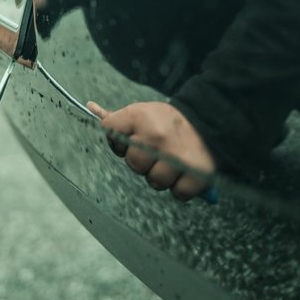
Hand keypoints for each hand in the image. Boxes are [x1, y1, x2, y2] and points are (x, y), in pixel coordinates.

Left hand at [87, 101, 214, 200]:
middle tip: (157, 151)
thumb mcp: (142, 112)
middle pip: (134, 164)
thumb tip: (90, 105)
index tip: (132, 138)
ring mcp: (178, 158)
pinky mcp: (197, 175)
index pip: (110, 131)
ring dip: (163, 176)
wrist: (210, 121)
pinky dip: (182, 187)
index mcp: (141, 118)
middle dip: (143, 161)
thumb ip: (117, 118)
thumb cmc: (168, 121)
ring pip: (155, 182)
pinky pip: (178, 194)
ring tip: (173, 161)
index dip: (119, 140)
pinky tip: (185, 172)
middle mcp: (158, 138)